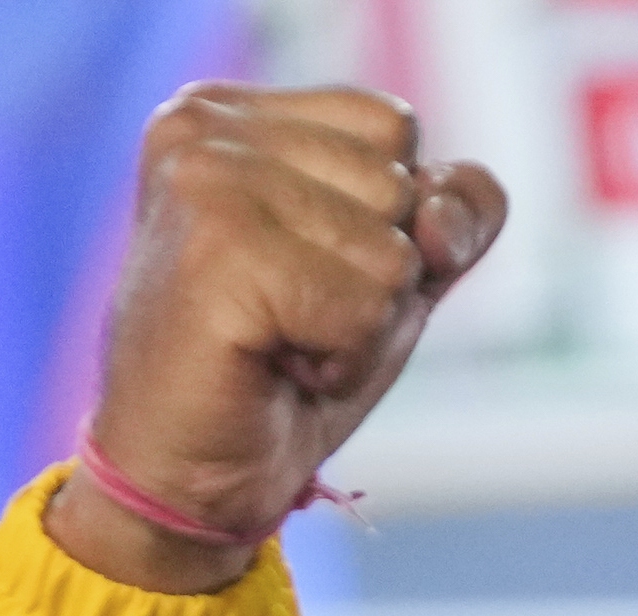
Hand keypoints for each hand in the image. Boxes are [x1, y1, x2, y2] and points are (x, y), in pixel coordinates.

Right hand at [47, 84, 505, 591]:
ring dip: (360, 327)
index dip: (389, 225)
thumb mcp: (391, 278)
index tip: (304, 277)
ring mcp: (204, 182)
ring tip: (280, 346)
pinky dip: (344, 359)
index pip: (396, 127)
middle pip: (399, 184)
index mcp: (228, 111)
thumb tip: (439, 221)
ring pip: (391, 250)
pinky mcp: (218, 252)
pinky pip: (368, 306)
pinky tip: (274, 367)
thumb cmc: (280, 377)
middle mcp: (204, 127)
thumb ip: (452, 215)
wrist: (185, 482)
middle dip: (375, 281)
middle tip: (290, 324)